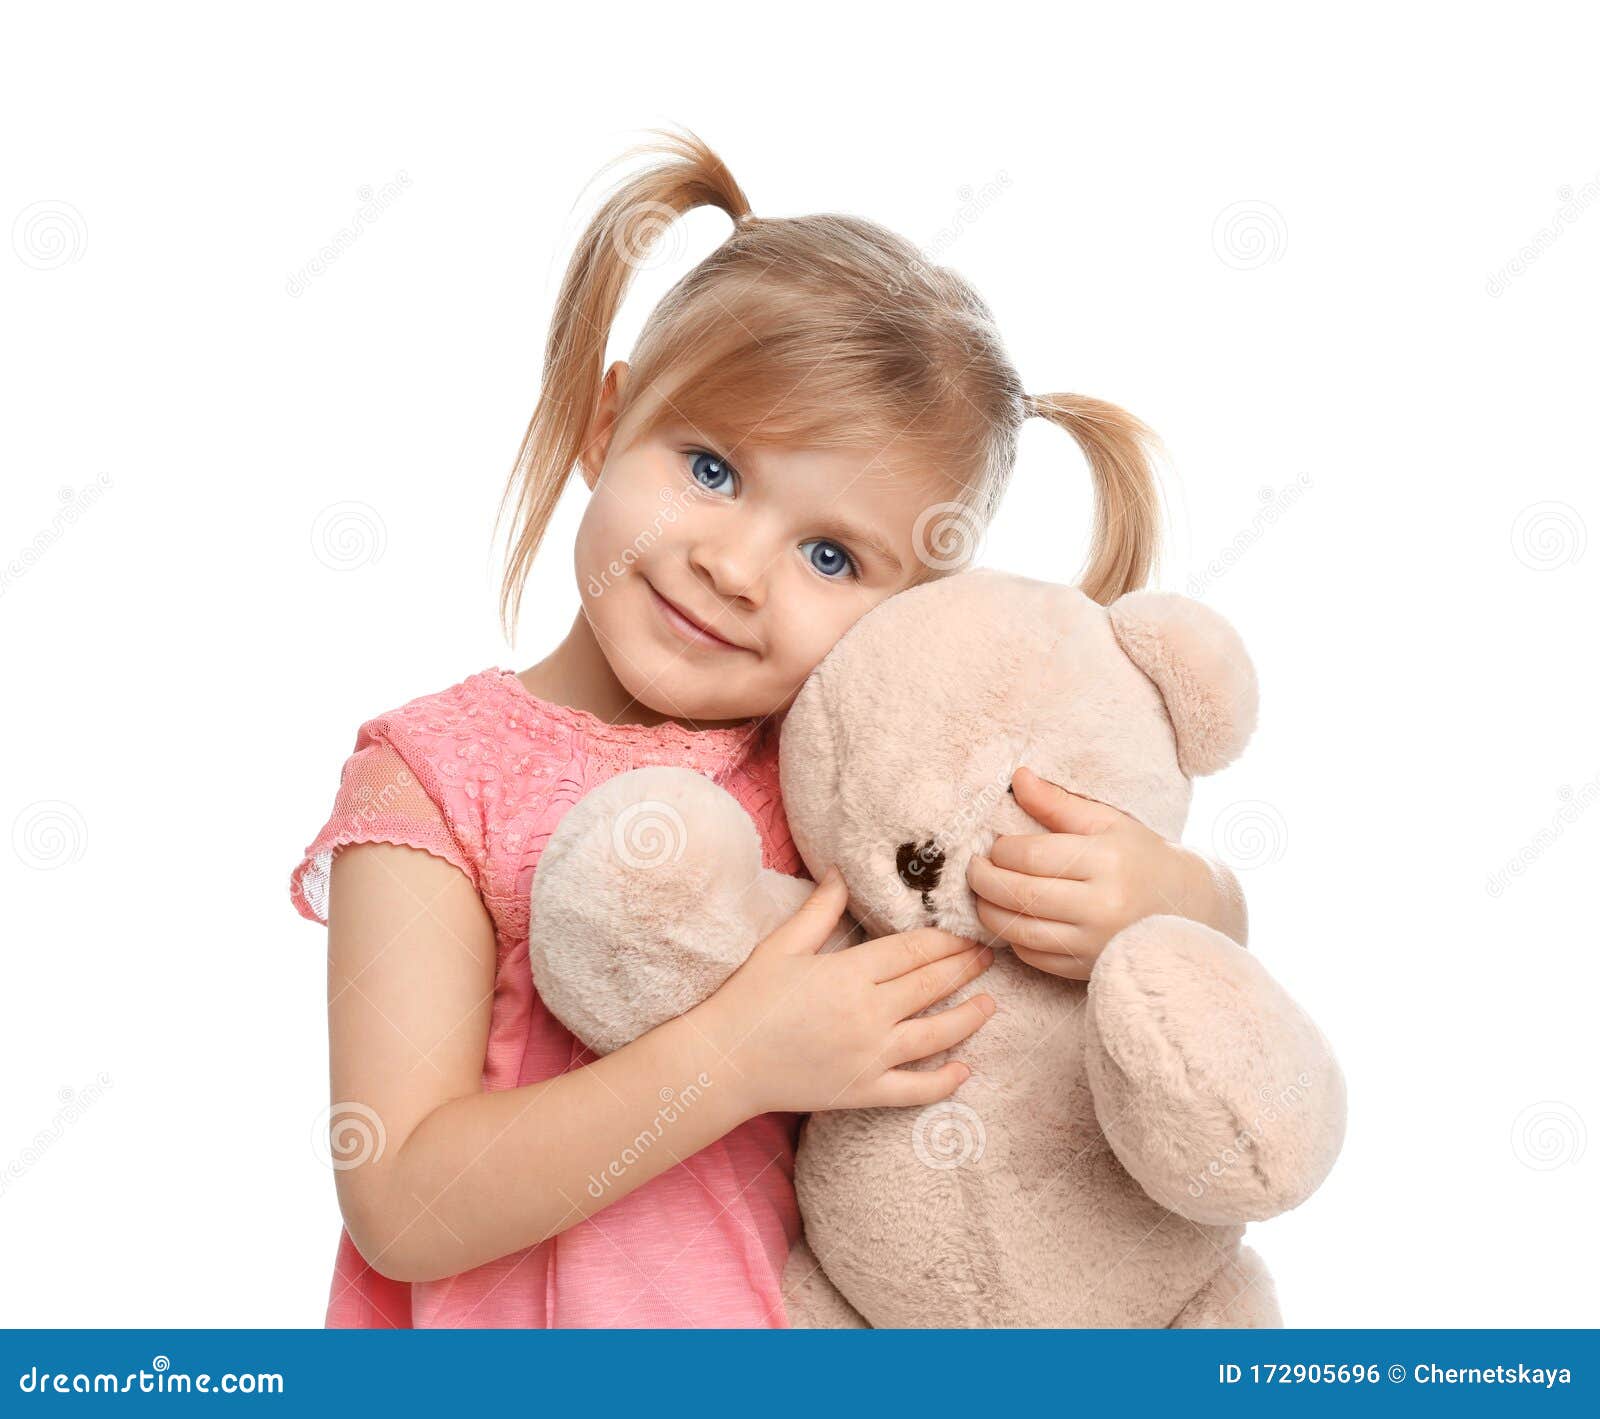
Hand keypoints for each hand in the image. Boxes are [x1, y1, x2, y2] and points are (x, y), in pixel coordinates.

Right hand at [695, 865, 996, 1114]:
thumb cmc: (749, 999)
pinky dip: (943, 1081)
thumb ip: (820, 909)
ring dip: (968, 1018)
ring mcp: (870, 1056)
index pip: (914, 950)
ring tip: (990, 1004)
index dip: (947, 939)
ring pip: (935, 1035)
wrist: (724, 1064)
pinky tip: (964, 1070)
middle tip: (989, 955)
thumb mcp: (782, 945)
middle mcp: (868, 1014)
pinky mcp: (864, 1090)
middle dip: (965, 968)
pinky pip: (915, 1089)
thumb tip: (842, 871)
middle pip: (931, 986)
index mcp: (850, 973)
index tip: (968, 931)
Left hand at [966, 765, 1240, 979]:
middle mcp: (1102, 906)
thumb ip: (1057, 803)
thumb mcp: (1105, 821)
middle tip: (973, 869)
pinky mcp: (1087, 968)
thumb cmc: (1140, 856)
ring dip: (989, 912)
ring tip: (983, 893)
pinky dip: (1013, 937)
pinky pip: (1034, 957)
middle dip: (984, 881)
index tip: (992, 845)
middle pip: (1020, 895)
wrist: (1184, 906)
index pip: (1032, 857)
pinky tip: (1011, 917)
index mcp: (1106, 862)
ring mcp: (1094, 943)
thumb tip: (1017, 777)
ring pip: (1020, 931)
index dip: (1000, 851)